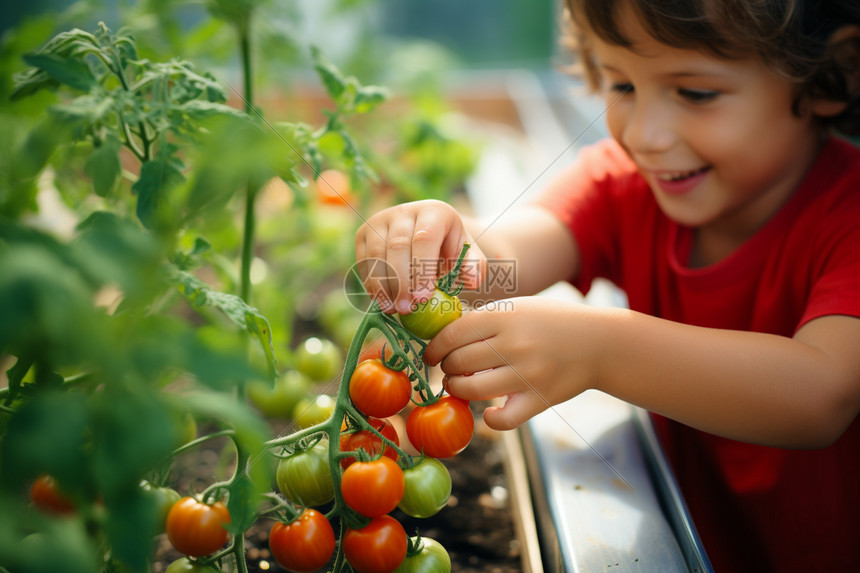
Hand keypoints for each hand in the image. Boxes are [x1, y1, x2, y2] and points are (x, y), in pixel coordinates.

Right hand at [354, 200, 485, 313]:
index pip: (425, 238)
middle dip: (401, 281)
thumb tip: (472, 281)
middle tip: (406, 309)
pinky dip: (371, 283)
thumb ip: (474, 267)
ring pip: (377, 254)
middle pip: (398, 246)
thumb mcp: (467, 255)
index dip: (422, 269)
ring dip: (383, 285)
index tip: (423, 298)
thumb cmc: (450, 250)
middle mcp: (404, 210)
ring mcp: (380, 220)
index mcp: (434, 211)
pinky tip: (382, 301)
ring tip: (392, 309)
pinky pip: (364, 260)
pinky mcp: (364, 233)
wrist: (427, 237)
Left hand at [423, 297, 604, 429]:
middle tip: (451, 368)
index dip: (434, 347)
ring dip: (457, 390)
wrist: (598, 343)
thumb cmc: (550, 322)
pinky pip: (502, 419)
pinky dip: (489, 419)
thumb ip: (484, 320)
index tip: (430, 355)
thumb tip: (442, 336)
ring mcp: (526, 374)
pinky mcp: (539, 399)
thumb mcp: (517, 308)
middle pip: (457, 363)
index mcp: (505, 317)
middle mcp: (514, 344)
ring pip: (471, 390)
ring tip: (461, 385)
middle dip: (446, 368)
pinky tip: (488, 412)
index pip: (452, 334)